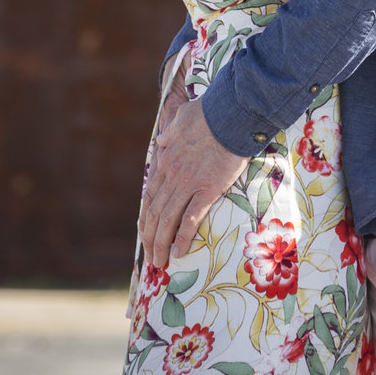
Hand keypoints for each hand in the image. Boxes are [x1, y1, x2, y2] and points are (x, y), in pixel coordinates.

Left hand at [137, 100, 250, 268]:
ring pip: (167, 220)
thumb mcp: (181, 118)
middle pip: (154, 214)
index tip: (145, 235)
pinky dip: (182, 238)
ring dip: (161, 244)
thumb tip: (162, 139)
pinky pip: (190, 219)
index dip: (145, 220)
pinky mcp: (208, 189)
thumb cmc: (210, 112)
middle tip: (151, 259)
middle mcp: (172, 176)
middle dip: (149, 239)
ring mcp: (189, 183)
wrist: (230, 112)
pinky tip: (179, 252)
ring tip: (160, 262)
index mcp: (166, 162)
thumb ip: (170, 132)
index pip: (149, 198)